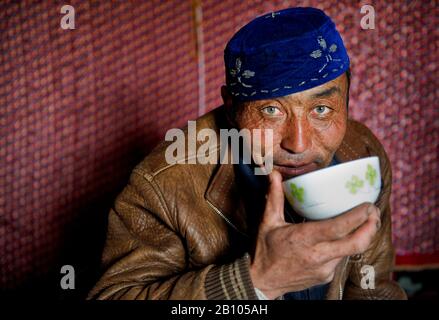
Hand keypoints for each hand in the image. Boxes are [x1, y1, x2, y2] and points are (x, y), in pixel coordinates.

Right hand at [249, 170, 380, 298]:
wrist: (263, 282)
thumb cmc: (265, 251)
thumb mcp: (268, 223)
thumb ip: (275, 198)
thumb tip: (274, 175)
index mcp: (304, 239)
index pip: (338, 228)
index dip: (358, 217)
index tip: (368, 205)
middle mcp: (318, 255)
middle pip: (357, 243)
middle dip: (371, 226)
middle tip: (375, 212)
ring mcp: (325, 268)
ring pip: (351, 250)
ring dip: (362, 235)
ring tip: (366, 221)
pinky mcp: (327, 277)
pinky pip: (342, 258)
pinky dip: (346, 246)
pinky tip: (343, 237)